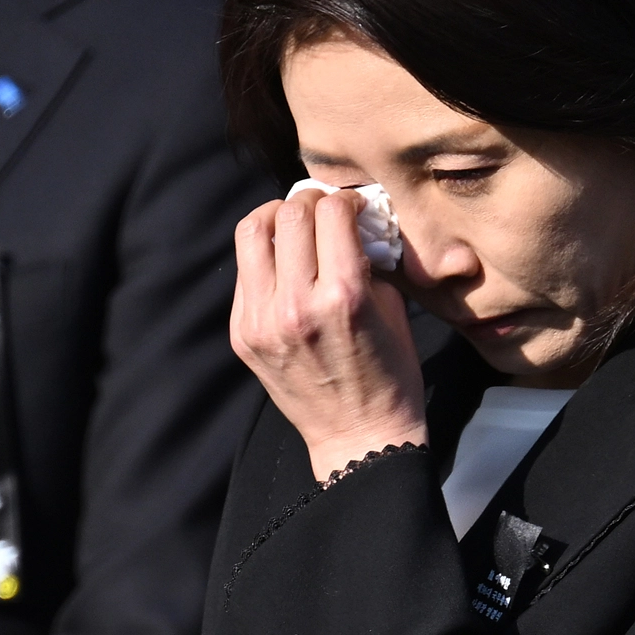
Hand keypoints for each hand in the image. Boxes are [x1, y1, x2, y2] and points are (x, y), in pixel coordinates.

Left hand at [231, 186, 427, 482]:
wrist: (359, 436)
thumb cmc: (390, 373)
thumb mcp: (392, 308)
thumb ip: (367, 257)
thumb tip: (350, 219)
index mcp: (342, 297)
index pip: (330, 212)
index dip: (345, 199)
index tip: (353, 207)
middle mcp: (295, 306)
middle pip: (288, 214)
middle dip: (310, 201)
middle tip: (324, 209)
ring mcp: (261, 322)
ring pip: (251, 233)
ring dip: (276, 217)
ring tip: (294, 224)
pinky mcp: (242, 335)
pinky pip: (244, 273)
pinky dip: (264, 256)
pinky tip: (284, 264)